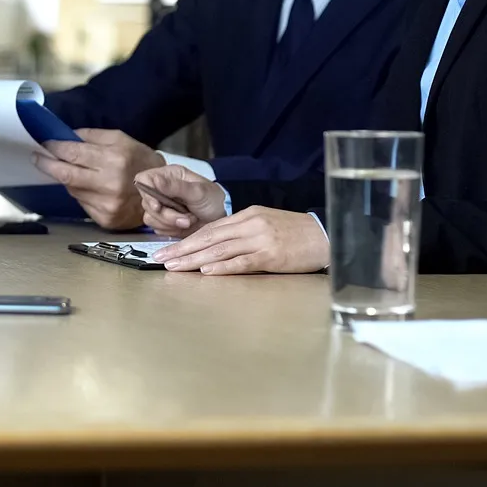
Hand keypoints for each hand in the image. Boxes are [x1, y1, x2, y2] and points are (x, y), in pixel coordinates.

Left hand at [31, 129, 163, 229]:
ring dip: (65, 179)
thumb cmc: (140, 161)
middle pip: (66, 175)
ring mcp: (107, 205)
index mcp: (115, 160)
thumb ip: (91, 136)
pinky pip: (81, 203)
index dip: (54, 148)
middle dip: (47, 165)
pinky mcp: (105, 219)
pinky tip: (86, 186)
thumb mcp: (121, 139)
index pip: (73, 154)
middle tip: (37, 157)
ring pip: (72, 190)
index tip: (43, 144)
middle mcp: (110, 184)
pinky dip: (79, 193)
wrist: (162, 192)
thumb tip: (65, 136)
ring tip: (67, 169)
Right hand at [132, 164, 228, 234]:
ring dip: (170, 224)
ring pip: (150, 217)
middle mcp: (161, 190)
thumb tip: (155, 180)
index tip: (158, 206)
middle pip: (146, 202)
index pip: (144, 180)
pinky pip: (156, 228)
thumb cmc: (213, 201)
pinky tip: (184, 226)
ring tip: (189, 221)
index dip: (147, 193)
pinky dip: (170, 230)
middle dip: (166, 215)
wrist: (220, 220)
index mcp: (169, 176)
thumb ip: (176, 187)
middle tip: (185, 219)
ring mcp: (162, 206)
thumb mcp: (198, 192)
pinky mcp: (163, 221)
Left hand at [154, 206, 328, 274]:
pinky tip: (206, 271)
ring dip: (194, 259)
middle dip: (182, 249)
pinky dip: (222, 267)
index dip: (187, 239)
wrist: (325, 236)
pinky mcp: (271, 256)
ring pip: (220, 249)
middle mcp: (250, 225)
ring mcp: (260, 240)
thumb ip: (242, 231)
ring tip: (175, 266)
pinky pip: (241, 262)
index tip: (168, 248)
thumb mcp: (266, 223)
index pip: (210, 228)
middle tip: (161, 258)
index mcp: (247, 215)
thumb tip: (216, 243)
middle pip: (209, 237)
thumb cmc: (295, 232)